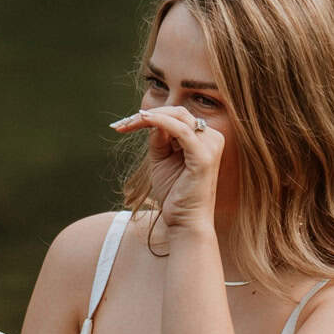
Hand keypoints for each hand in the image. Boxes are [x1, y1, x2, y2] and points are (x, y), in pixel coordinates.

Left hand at [109, 106, 223, 230]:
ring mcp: (210, 146)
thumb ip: (159, 139)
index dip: (150, 116)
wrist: (184, 220)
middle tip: (122, 124)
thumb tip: (149, 120)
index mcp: (204, 138)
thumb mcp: (162, 160)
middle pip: (178, 113)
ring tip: (127, 124)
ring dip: (150, 117)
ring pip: (179, 117)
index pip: (177, 117)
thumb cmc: (174, 193)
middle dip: (147, 115)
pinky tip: (143, 121)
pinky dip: (161, 122)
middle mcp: (212, 138)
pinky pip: (181, 130)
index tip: (124, 124)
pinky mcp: (204, 156)